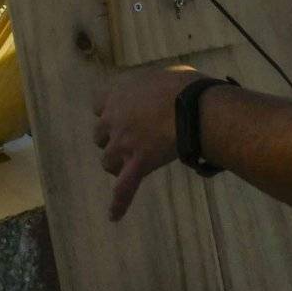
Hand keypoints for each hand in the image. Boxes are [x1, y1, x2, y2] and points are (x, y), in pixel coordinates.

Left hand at [95, 63, 202, 220]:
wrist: (193, 107)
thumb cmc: (184, 85)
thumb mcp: (163, 74)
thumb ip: (154, 86)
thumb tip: (165, 90)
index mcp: (119, 94)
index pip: (99, 104)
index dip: (110, 111)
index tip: (122, 114)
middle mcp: (114, 119)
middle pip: (100, 135)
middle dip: (112, 139)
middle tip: (130, 141)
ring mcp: (123, 143)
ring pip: (108, 161)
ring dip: (116, 164)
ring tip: (128, 168)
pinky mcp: (137, 163)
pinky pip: (125, 188)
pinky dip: (119, 203)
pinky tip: (114, 216)